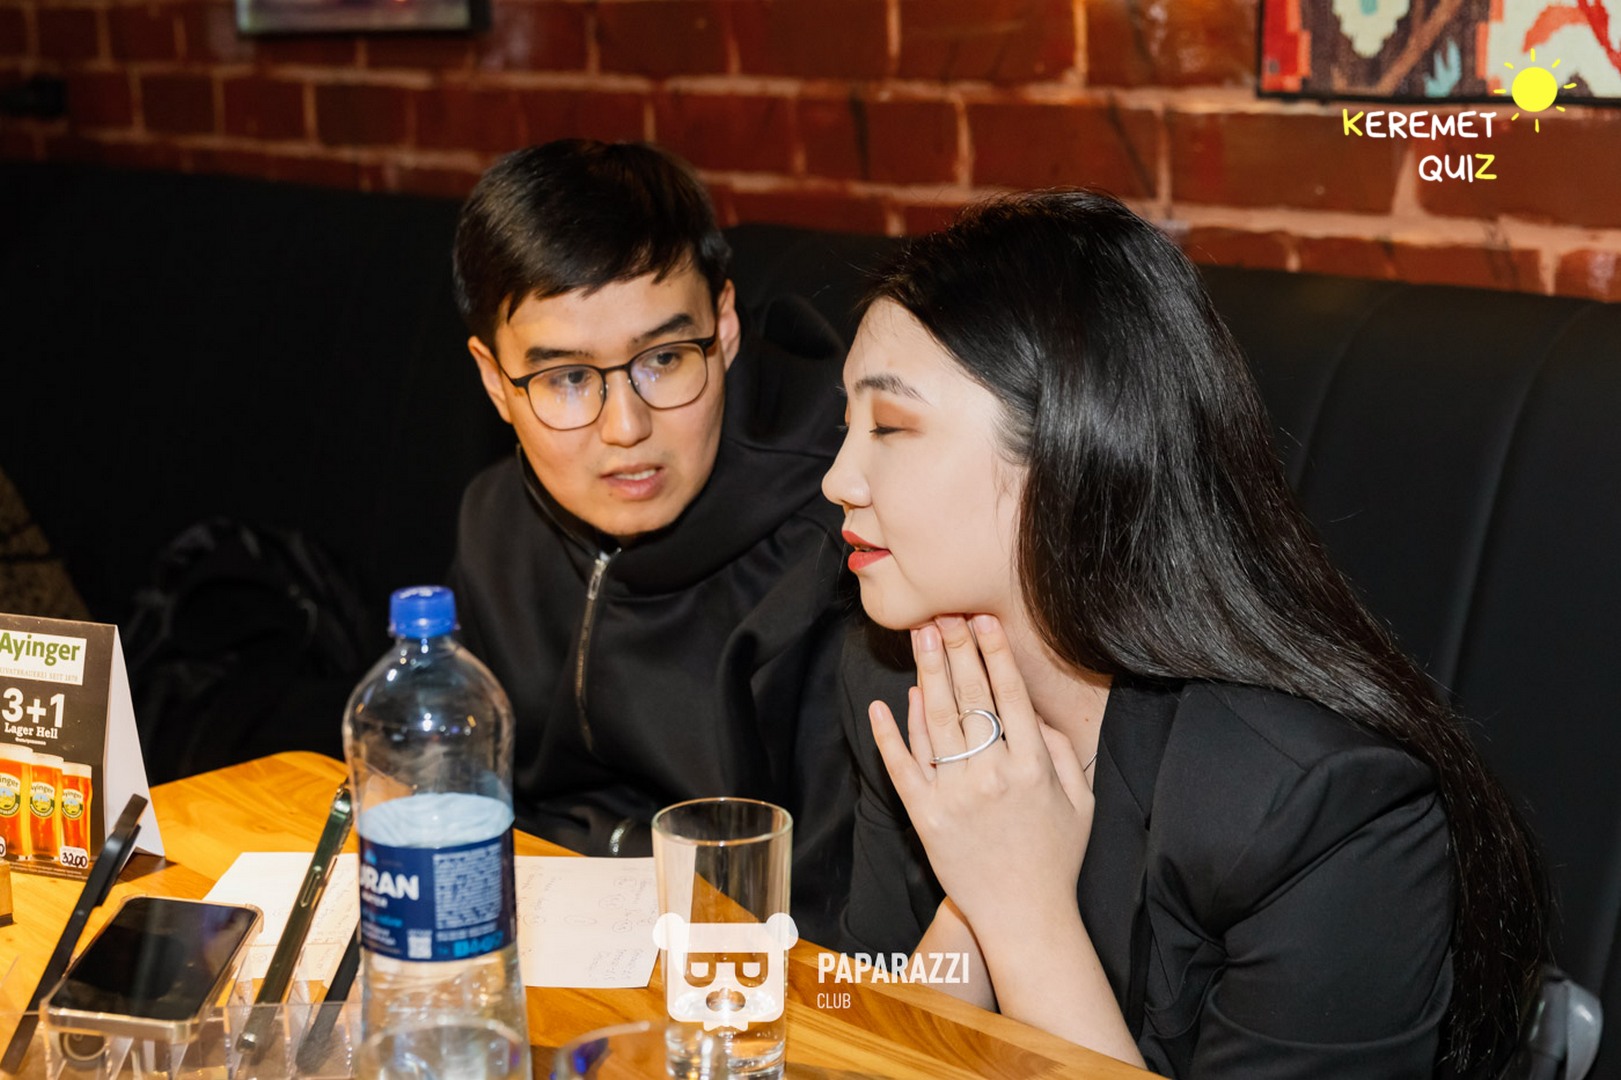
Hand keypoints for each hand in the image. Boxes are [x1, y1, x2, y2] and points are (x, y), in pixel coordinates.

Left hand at [869, 614, 1093, 927]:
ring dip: (926, 676)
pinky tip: (883, 704)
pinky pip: (904, 770)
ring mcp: (955, 797)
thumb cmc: (1056, 857)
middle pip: (970, 700)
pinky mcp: (926, 819)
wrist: (1024, 917)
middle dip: (956, 651)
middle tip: (943, 614)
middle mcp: (992, 777)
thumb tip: (1032, 710)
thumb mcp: (1080, 801)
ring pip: (936, 725)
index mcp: (1032, 768)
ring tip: (920, 638)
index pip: (1009, 696)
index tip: (982, 620)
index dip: (994, 654)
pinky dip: (891, 736)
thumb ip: (1058, 751)